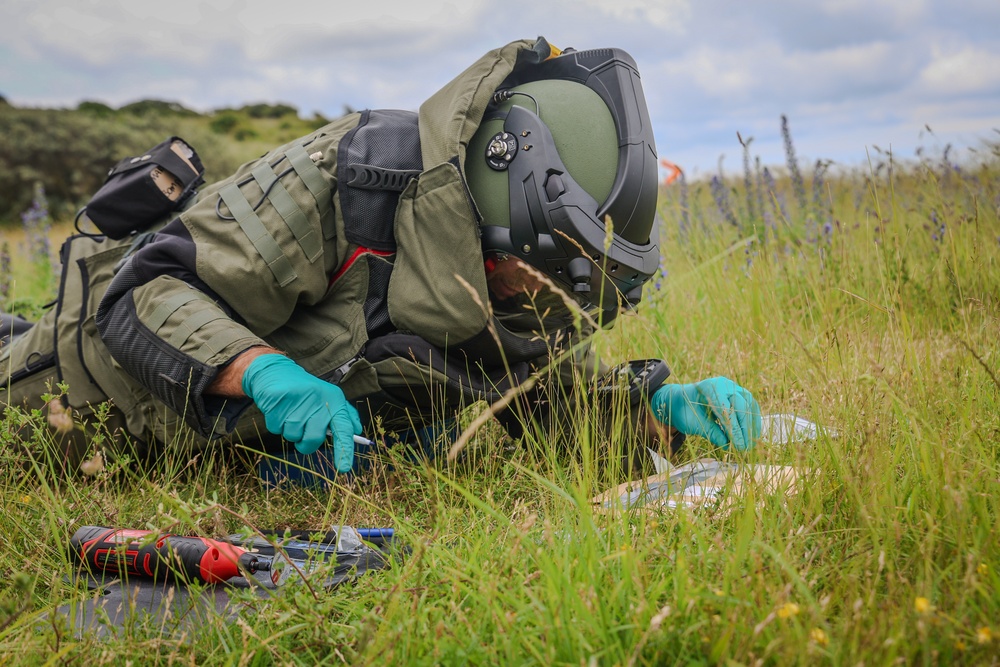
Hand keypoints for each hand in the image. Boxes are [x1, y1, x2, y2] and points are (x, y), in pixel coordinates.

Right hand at [241, 354, 362, 471]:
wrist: (276, 371)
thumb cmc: (306, 391)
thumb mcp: (329, 397)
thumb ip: (344, 414)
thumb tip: (357, 431)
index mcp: (334, 400)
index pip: (344, 428)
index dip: (345, 450)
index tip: (344, 468)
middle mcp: (318, 400)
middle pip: (313, 439)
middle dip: (306, 443)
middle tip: (303, 432)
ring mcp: (297, 401)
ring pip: (293, 436)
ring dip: (290, 431)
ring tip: (291, 414)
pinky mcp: (278, 402)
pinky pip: (277, 429)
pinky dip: (276, 424)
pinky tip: (279, 409)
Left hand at [650, 377, 761, 450]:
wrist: (682, 401)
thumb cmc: (685, 412)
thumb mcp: (693, 424)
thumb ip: (711, 432)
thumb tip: (727, 445)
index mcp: (709, 388)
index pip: (726, 410)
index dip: (734, 429)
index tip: (739, 446)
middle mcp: (723, 384)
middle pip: (741, 406)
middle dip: (745, 428)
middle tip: (747, 447)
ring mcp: (732, 387)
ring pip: (749, 405)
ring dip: (752, 425)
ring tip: (753, 443)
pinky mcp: (738, 393)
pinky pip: (750, 405)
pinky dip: (752, 420)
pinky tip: (753, 434)